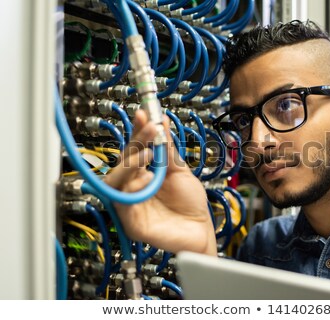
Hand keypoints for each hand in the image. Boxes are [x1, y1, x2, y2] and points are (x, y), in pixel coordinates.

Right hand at [105, 110, 216, 255]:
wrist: (201, 230)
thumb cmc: (190, 203)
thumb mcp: (180, 171)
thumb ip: (168, 149)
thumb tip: (162, 121)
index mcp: (142, 174)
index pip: (134, 150)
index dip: (137, 131)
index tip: (143, 113)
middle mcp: (132, 187)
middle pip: (122, 162)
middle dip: (135, 144)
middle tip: (150, 129)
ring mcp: (130, 205)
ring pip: (116, 181)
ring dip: (130, 163)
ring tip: (149, 154)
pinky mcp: (131, 223)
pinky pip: (123, 203)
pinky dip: (133, 188)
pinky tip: (147, 179)